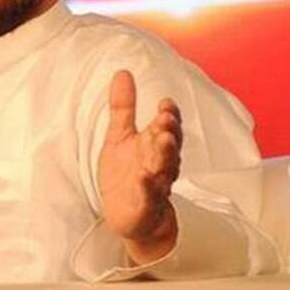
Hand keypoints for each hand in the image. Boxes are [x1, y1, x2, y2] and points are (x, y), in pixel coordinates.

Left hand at [98, 70, 182, 263]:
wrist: (131, 217)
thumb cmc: (128, 173)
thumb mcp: (119, 136)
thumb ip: (123, 107)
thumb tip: (123, 72)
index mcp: (154, 145)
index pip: (167, 126)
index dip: (169, 115)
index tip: (165, 103)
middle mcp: (159, 163)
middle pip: (169, 146)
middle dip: (169, 132)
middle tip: (165, 120)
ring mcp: (155, 185)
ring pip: (163, 168)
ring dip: (164, 155)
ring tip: (162, 140)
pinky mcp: (145, 205)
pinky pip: (148, 196)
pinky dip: (147, 187)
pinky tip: (143, 178)